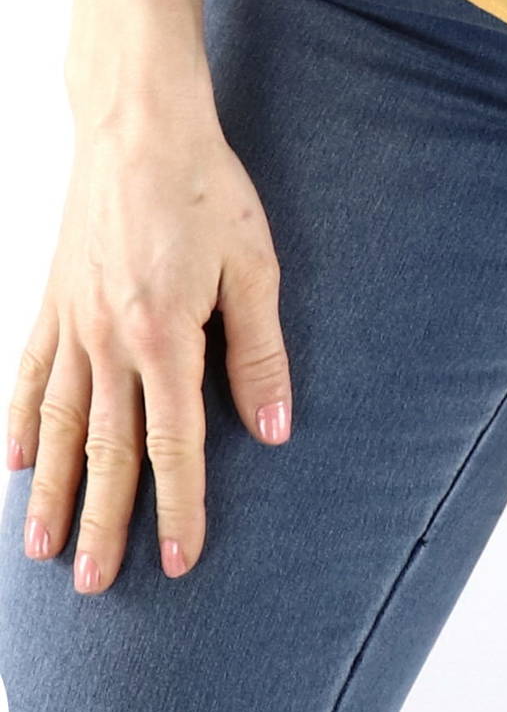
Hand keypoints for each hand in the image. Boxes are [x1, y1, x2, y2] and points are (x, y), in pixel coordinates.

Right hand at [6, 113, 292, 590]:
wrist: (138, 124)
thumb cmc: (204, 186)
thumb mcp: (252, 264)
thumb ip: (259, 351)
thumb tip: (275, 429)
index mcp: (165, 337)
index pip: (174, 445)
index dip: (179, 508)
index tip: (180, 562)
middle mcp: (110, 342)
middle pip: (109, 452)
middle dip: (107, 524)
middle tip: (97, 587)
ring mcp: (73, 324)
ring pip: (60, 427)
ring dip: (55, 494)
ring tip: (44, 553)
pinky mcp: (53, 301)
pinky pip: (31, 376)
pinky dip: (21, 425)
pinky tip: (17, 466)